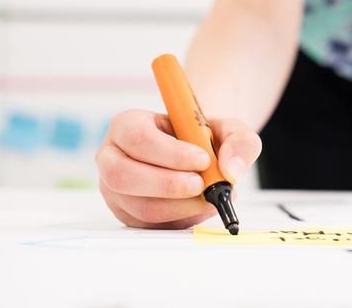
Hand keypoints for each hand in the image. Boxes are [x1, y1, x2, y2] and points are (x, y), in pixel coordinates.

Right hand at [96, 110, 261, 228]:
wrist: (197, 156)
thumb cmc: (204, 139)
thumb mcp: (228, 129)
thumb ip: (239, 141)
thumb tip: (231, 170)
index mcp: (128, 125)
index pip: (137, 138)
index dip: (170, 153)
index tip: (203, 159)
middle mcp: (112, 157)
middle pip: (123, 175)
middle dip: (169, 184)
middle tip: (201, 185)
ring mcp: (116, 190)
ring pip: (140, 206)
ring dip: (180, 206)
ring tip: (207, 196)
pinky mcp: (128, 215)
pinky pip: (150, 226)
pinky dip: (180, 219)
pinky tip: (197, 206)